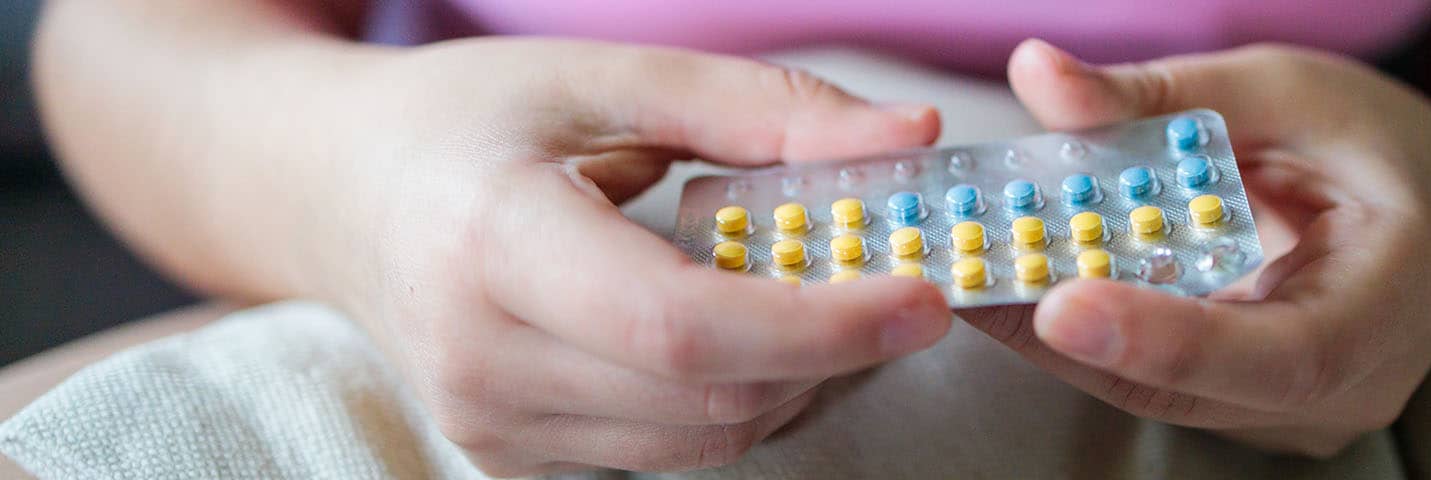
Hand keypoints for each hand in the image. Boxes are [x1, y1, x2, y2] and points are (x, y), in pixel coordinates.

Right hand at [309, 39, 953, 474]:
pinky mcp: (505, 453)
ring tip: (818, 299)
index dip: (818, 325)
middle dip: (832, 350)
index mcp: (494, 243)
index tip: (922, 296)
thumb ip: (761, 107)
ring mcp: (487, 421)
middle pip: (709, 396)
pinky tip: (739, 335)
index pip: (682, 329)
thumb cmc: (468, 117)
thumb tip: (912, 137)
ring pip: (703, 440)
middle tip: (898, 283)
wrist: (335, 190)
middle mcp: (480, 356)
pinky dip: (732, 401)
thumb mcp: (605, 75)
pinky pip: (664, 451)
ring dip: (792, 380)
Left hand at [962, 40, 1430, 455]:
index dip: (1168, 337)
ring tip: (971, 271)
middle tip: (968, 276)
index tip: (1061, 305)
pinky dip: (1086, 332)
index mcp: (1389, 309)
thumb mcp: (1285, 92)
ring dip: (1058, 335)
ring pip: (1156, 389)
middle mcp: (1343, 390)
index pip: (1280, 356)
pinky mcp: (1243, 409)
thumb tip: (1038, 73)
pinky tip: (1016, 283)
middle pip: (1192, 384)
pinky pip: (1151, 378)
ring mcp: (1292, 415)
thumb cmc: (1373, 147)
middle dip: (1071, 334)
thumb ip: (1166, 95)